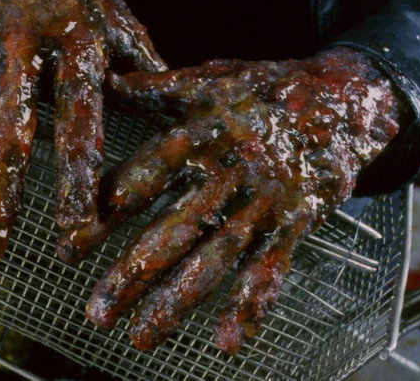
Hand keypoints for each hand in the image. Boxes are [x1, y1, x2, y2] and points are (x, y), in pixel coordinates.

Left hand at [60, 47, 403, 351]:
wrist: (346, 95)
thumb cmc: (267, 88)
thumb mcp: (211, 78)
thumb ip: (157, 87)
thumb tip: (105, 78)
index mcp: (205, 130)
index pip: (147, 174)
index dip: (108, 208)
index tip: (72, 245)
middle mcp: (231, 168)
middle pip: (177, 227)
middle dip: (134, 273)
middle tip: (98, 312)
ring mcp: (265, 199)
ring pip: (217, 256)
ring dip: (178, 301)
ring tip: (142, 338)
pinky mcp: (296, 220)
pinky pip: (273, 265)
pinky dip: (252, 304)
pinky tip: (226, 340)